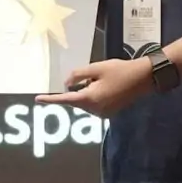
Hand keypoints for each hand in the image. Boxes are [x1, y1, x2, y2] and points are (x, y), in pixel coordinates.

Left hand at [40, 55, 154, 117]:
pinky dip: (94, 97)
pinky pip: (94, 105)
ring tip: (104, 80)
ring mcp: (103, 114)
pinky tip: (107, 86)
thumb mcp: (96, 68)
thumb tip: (66, 83)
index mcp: (90, 99)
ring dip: (88, 92)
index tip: (38, 99)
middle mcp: (95, 110)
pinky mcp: (109, 113)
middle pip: (77, 100)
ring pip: (85, 103)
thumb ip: (78, 75)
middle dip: (79, 88)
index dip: (51, 99)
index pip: (65, 99)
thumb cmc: (120, 71)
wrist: (143, 78)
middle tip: (95, 76)